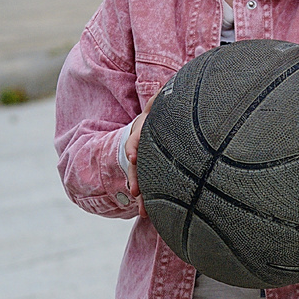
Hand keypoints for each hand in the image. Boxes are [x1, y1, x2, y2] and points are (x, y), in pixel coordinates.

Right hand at [124, 91, 158, 217]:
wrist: (160, 122)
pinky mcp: (149, 169)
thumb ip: (161, 96)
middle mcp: (140, 144)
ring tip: (143, 210)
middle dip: (135, 178)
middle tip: (135, 191)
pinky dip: (148, 200)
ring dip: (141, 194)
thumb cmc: (164, 111)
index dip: (134, 146)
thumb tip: (165, 86)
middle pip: (135, 163)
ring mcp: (143, 158)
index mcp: (144, 127)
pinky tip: (148, 213)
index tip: (133, 157)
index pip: (136, 136)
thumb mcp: (161, 102)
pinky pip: (147, 185)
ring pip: (140, 178)